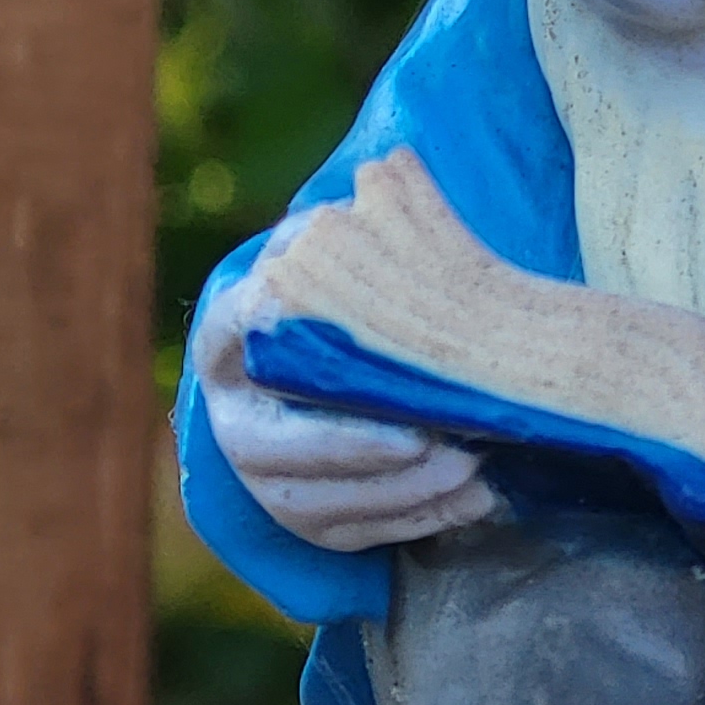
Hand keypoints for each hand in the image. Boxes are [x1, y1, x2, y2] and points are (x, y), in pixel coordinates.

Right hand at [193, 209, 498, 551]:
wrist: (354, 361)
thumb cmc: (351, 298)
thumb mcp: (340, 252)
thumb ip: (356, 219)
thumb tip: (397, 169)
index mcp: (231, 340)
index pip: (227, 331)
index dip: (261, 334)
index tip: (309, 325)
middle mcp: (235, 417)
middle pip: (272, 447)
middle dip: (351, 449)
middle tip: (427, 438)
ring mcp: (267, 480)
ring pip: (318, 506)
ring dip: (398, 495)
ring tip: (470, 470)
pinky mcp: (311, 523)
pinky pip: (359, 536)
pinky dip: (420, 521)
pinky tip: (477, 501)